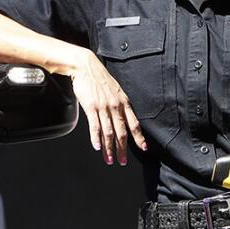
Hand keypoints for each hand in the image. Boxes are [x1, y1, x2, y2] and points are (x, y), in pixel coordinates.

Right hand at [69, 50, 147, 164]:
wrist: (86, 66)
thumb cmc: (99, 79)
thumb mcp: (114, 91)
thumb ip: (119, 105)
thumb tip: (121, 119)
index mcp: (123, 102)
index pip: (134, 124)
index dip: (139, 137)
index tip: (143, 148)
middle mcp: (116, 106)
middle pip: (122, 132)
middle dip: (122, 149)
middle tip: (122, 161)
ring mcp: (103, 107)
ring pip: (109, 132)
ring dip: (109, 148)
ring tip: (109, 159)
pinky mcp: (91, 107)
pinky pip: (95, 126)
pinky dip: (96, 138)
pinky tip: (98, 147)